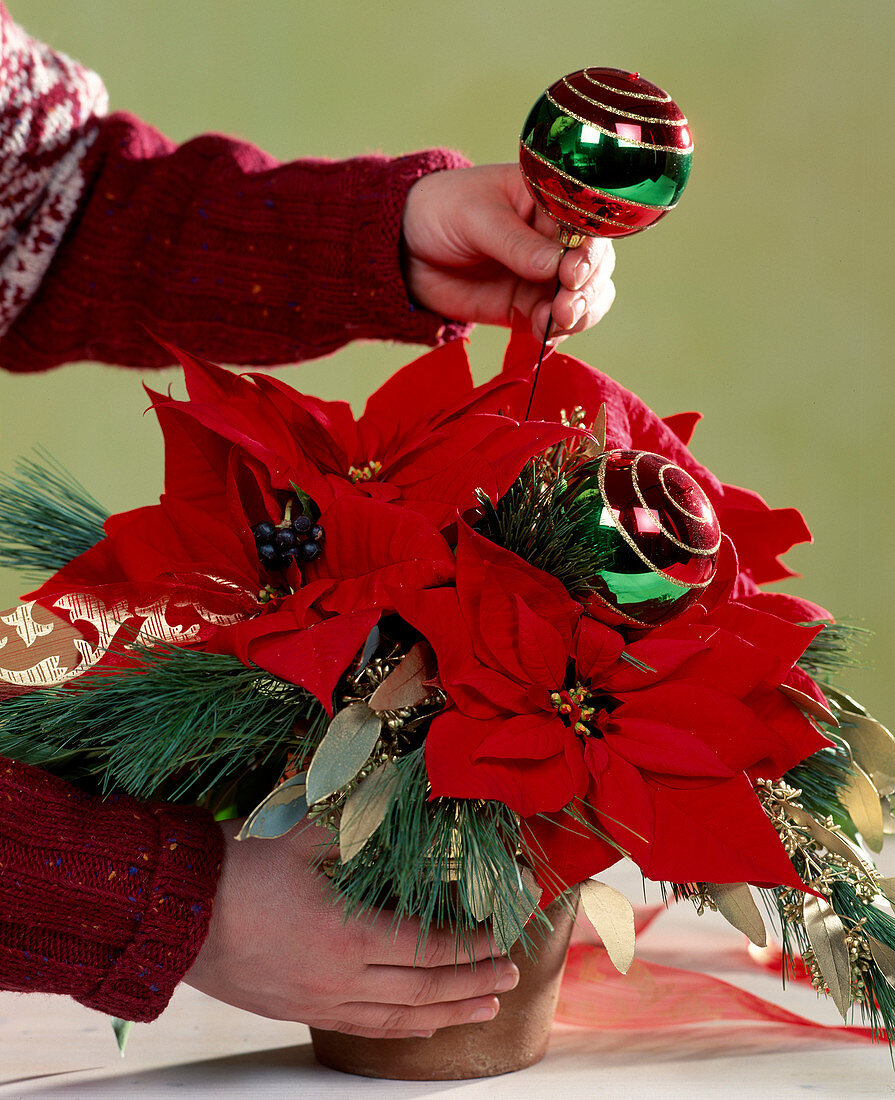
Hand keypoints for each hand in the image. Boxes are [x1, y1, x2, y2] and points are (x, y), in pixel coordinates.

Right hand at [184, 818, 518, 1038]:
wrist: (178, 917)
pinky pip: (365, 1030)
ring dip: (450, 1013)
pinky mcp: (302, 1012)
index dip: (471, 945)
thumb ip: (353, 823)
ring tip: (486, 1009)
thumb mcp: (300, 837)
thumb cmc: (238, 872)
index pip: (427, 946)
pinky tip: (423, 1026)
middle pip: (425, 988)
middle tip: (511, 975)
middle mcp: (342, 977)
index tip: (503, 935)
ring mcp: (322, 1001)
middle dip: (474, 982)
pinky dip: (403, 1030)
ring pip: (401, 1018)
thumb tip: (394, 796)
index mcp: (347, 934)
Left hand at [402, 163, 615, 340]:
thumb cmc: (441, 212)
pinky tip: (543, 332)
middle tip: (566, 306)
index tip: (573, 272)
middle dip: (588, 287)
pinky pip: (559, 322)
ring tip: (557, 320)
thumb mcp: (475, 218)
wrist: (405, 249)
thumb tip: (556, 266)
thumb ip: (515, 244)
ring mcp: (546, 274)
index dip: (590, 249)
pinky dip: (558, 331)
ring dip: (581, 312)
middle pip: (596, 263)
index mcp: (551, 198)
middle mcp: (556, 236)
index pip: (588, 222)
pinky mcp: (530, 305)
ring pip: (587, 295)